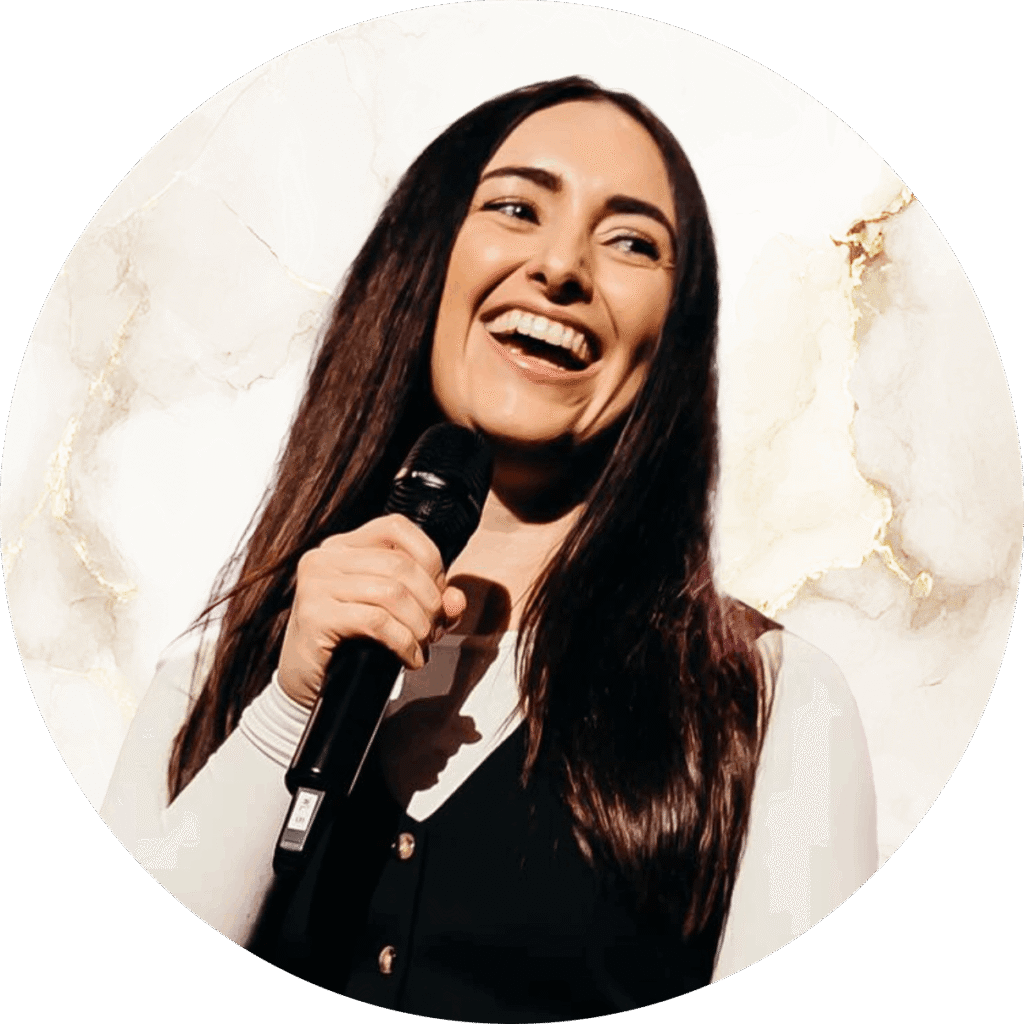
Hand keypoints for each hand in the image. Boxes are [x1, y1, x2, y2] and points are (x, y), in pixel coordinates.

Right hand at [277, 514, 466, 707]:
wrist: (307, 685)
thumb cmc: (349, 645)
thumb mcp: (394, 615)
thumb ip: (428, 601)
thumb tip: (456, 600)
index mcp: (342, 546)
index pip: (397, 527)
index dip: (429, 559)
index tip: (438, 594)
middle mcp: (325, 558)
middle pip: (400, 564)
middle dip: (430, 601)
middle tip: (434, 630)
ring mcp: (316, 584)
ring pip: (392, 592)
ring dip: (419, 625)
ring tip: (421, 645)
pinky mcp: (314, 616)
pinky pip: (376, 622)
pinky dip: (403, 642)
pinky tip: (409, 658)